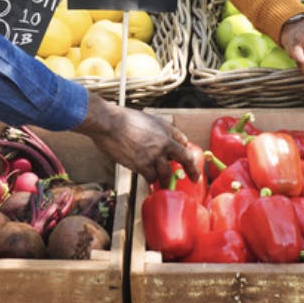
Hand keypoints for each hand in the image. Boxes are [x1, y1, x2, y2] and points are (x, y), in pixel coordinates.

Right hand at [74, 91, 198, 184]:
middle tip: (189, 179)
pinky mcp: (141, 165)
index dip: (191, 164)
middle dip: (186, 173)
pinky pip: (150, 178)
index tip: (194, 172)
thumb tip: (181, 141)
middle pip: (180, 164)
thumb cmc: (127, 119)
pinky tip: (147, 179)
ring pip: (164, 175)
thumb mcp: (152, 120)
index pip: (186, 151)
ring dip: (163, 180)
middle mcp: (163, 145)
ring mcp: (152, 156)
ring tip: (161, 183)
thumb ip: (167, 131)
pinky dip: (149, 179)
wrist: (109, 123)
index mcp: (167, 134)